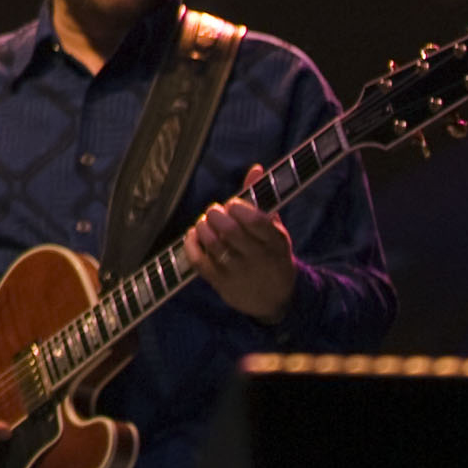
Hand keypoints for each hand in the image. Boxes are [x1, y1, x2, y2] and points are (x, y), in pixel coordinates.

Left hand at [183, 167, 297, 322]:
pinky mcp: (221, 284)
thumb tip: (256, 168)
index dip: (239, 208)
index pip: (256, 222)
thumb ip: (261, 200)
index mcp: (275, 243)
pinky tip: (193, 234)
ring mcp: (239, 273)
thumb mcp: (274, 230)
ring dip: (203, 227)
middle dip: (216, 215)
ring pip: (214, 245)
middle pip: (231, 232)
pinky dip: (191, 244)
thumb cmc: (272, 255)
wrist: (275, 300)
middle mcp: (258, 259)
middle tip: (214, 211)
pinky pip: (199, 262)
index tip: (232, 204)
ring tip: (205, 222)